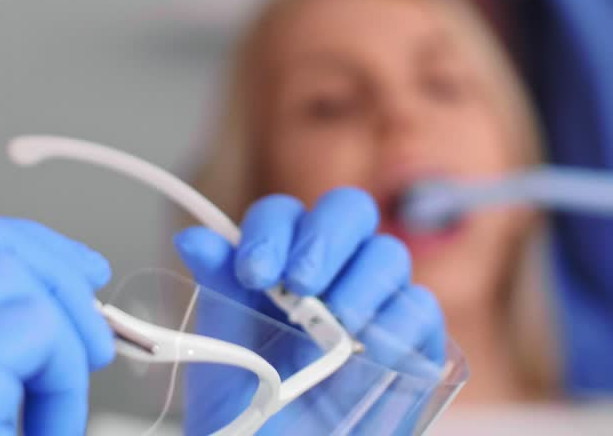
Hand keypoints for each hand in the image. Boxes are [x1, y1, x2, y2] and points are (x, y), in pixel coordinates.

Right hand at [0, 205, 114, 435]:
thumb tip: (76, 270)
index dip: (19, 242)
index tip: (79, 270)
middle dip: (56, 281)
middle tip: (92, 344)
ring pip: (13, 283)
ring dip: (63, 345)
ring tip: (53, 410)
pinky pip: (34, 333)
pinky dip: (63, 381)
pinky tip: (46, 431)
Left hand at [173, 188, 445, 433]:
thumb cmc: (249, 400)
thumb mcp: (223, 342)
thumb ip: (217, 286)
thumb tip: (193, 239)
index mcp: (285, 258)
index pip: (287, 214)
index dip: (272, 230)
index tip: (254, 271)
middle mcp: (336, 268)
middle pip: (349, 211)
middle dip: (324, 238)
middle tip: (299, 281)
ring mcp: (377, 300)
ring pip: (387, 255)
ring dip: (358, 284)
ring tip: (333, 324)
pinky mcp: (413, 339)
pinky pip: (419, 309)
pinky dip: (394, 322)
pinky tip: (367, 348)